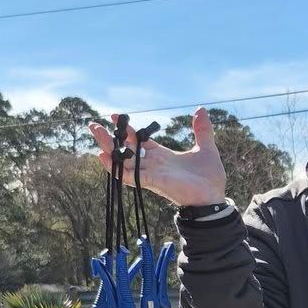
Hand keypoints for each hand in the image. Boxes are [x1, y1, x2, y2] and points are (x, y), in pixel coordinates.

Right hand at [89, 108, 225, 207]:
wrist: (214, 199)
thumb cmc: (209, 178)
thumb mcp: (206, 148)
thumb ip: (202, 130)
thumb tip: (201, 109)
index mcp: (162, 155)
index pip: (139, 140)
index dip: (127, 129)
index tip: (115, 116)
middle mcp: (152, 164)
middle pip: (125, 148)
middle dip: (109, 137)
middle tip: (93, 124)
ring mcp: (150, 173)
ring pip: (123, 160)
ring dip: (107, 147)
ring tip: (94, 132)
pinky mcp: (152, 181)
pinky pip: (128, 175)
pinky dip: (115, 168)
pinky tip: (103, 156)